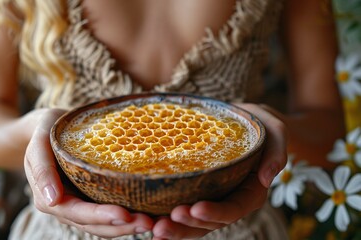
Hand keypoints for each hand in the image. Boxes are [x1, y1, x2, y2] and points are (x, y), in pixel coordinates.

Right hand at [23, 108, 153, 237]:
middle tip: (148, 223)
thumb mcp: (39, 142)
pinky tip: (147, 213)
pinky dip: (125, 217)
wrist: (47, 126)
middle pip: (93, 225)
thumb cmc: (45, 130)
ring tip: (152, 222)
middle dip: (120, 226)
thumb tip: (52, 201)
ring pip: (103, 225)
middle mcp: (64, 206)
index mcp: (48, 197)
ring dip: (126, 227)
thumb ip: (41, 168)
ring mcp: (79, 204)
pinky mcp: (91, 197)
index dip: (99, 217)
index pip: (76, 213)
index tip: (123, 215)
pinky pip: (107, 214)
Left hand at [151, 103, 287, 239]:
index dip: (215, 212)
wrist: (243, 121)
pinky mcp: (196, 191)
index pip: (234, 209)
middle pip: (209, 223)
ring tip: (153, 228)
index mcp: (250, 191)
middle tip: (162, 225)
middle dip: (186, 226)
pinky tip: (149, 221)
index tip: (195, 208)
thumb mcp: (274, 130)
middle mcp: (229, 200)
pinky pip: (183, 209)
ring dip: (174, 229)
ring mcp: (212, 198)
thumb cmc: (259, 124)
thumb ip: (276, 152)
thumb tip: (267, 178)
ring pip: (194, 223)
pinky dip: (167, 218)